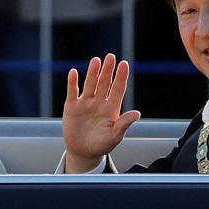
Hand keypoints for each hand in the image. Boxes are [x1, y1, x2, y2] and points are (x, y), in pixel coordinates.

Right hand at [63, 54, 140, 172]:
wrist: (84, 152)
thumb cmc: (102, 144)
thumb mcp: (115, 135)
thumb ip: (124, 124)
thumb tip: (137, 113)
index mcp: (112, 107)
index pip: (118, 88)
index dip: (121, 76)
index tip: (124, 64)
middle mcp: (100, 101)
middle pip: (104, 83)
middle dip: (107, 70)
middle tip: (110, 57)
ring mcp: (86, 103)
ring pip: (90, 85)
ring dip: (92, 73)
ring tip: (95, 61)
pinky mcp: (72, 107)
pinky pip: (72, 92)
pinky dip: (72, 83)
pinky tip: (73, 72)